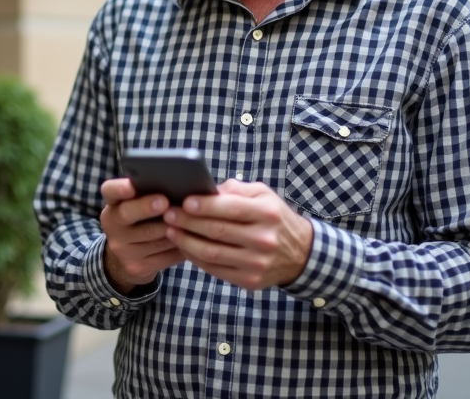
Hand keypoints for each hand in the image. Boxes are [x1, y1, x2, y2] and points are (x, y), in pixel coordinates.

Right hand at [99, 178, 185, 293]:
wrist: (129, 257)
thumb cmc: (142, 221)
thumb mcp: (137, 206)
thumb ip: (149, 194)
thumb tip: (177, 184)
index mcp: (113, 205)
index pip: (110, 191)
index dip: (120, 188)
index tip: (131, 186)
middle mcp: (113, 227)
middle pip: (128, 214)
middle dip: (146, 207)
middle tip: (164, 202)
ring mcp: (123, 250)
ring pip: (153, 237)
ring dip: (174, 227)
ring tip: (189, 218)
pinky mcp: (137, 267)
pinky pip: (164, 255)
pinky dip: (180, 247)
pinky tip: (191, 239)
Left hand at [161, 180, 314, 290]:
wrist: (301, 253)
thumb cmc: (275, 218)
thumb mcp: (264, 195)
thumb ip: (236, 189)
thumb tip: (206, 189)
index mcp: (267, 214)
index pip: (231, 208)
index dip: (205, 205)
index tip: (184, 201)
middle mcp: (264, 240)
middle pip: (217, 231)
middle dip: (188, 222)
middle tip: (168, 214)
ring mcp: (257, 263)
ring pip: (212, 253)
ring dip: (186, 242)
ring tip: (170, 230)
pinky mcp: (250, 281)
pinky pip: (215, 269)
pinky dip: (196, 258)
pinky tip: (184, 246)